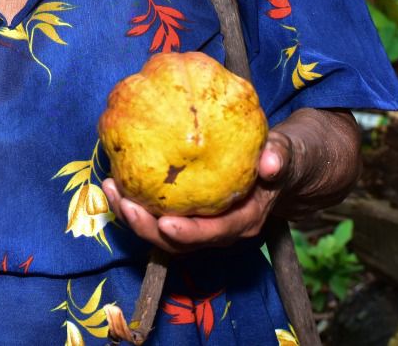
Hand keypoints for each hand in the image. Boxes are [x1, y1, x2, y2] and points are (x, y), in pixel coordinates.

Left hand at [102, 129, 293, 254]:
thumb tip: (271, 161)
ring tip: (111, 191)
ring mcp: (200, 224)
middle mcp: (219, 229)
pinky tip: (115, 180)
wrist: (277, 165)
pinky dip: (135, 202)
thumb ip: (280, 156)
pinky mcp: (185, 213)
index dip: (190, 234)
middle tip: (125, 205)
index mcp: (244, 221)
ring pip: (162, 234)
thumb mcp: (286, 153)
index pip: (215, 233)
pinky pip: (157, 214)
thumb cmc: (280, 157)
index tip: (166, 223)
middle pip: (180, 243)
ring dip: (134, 218)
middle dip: (149, 230)